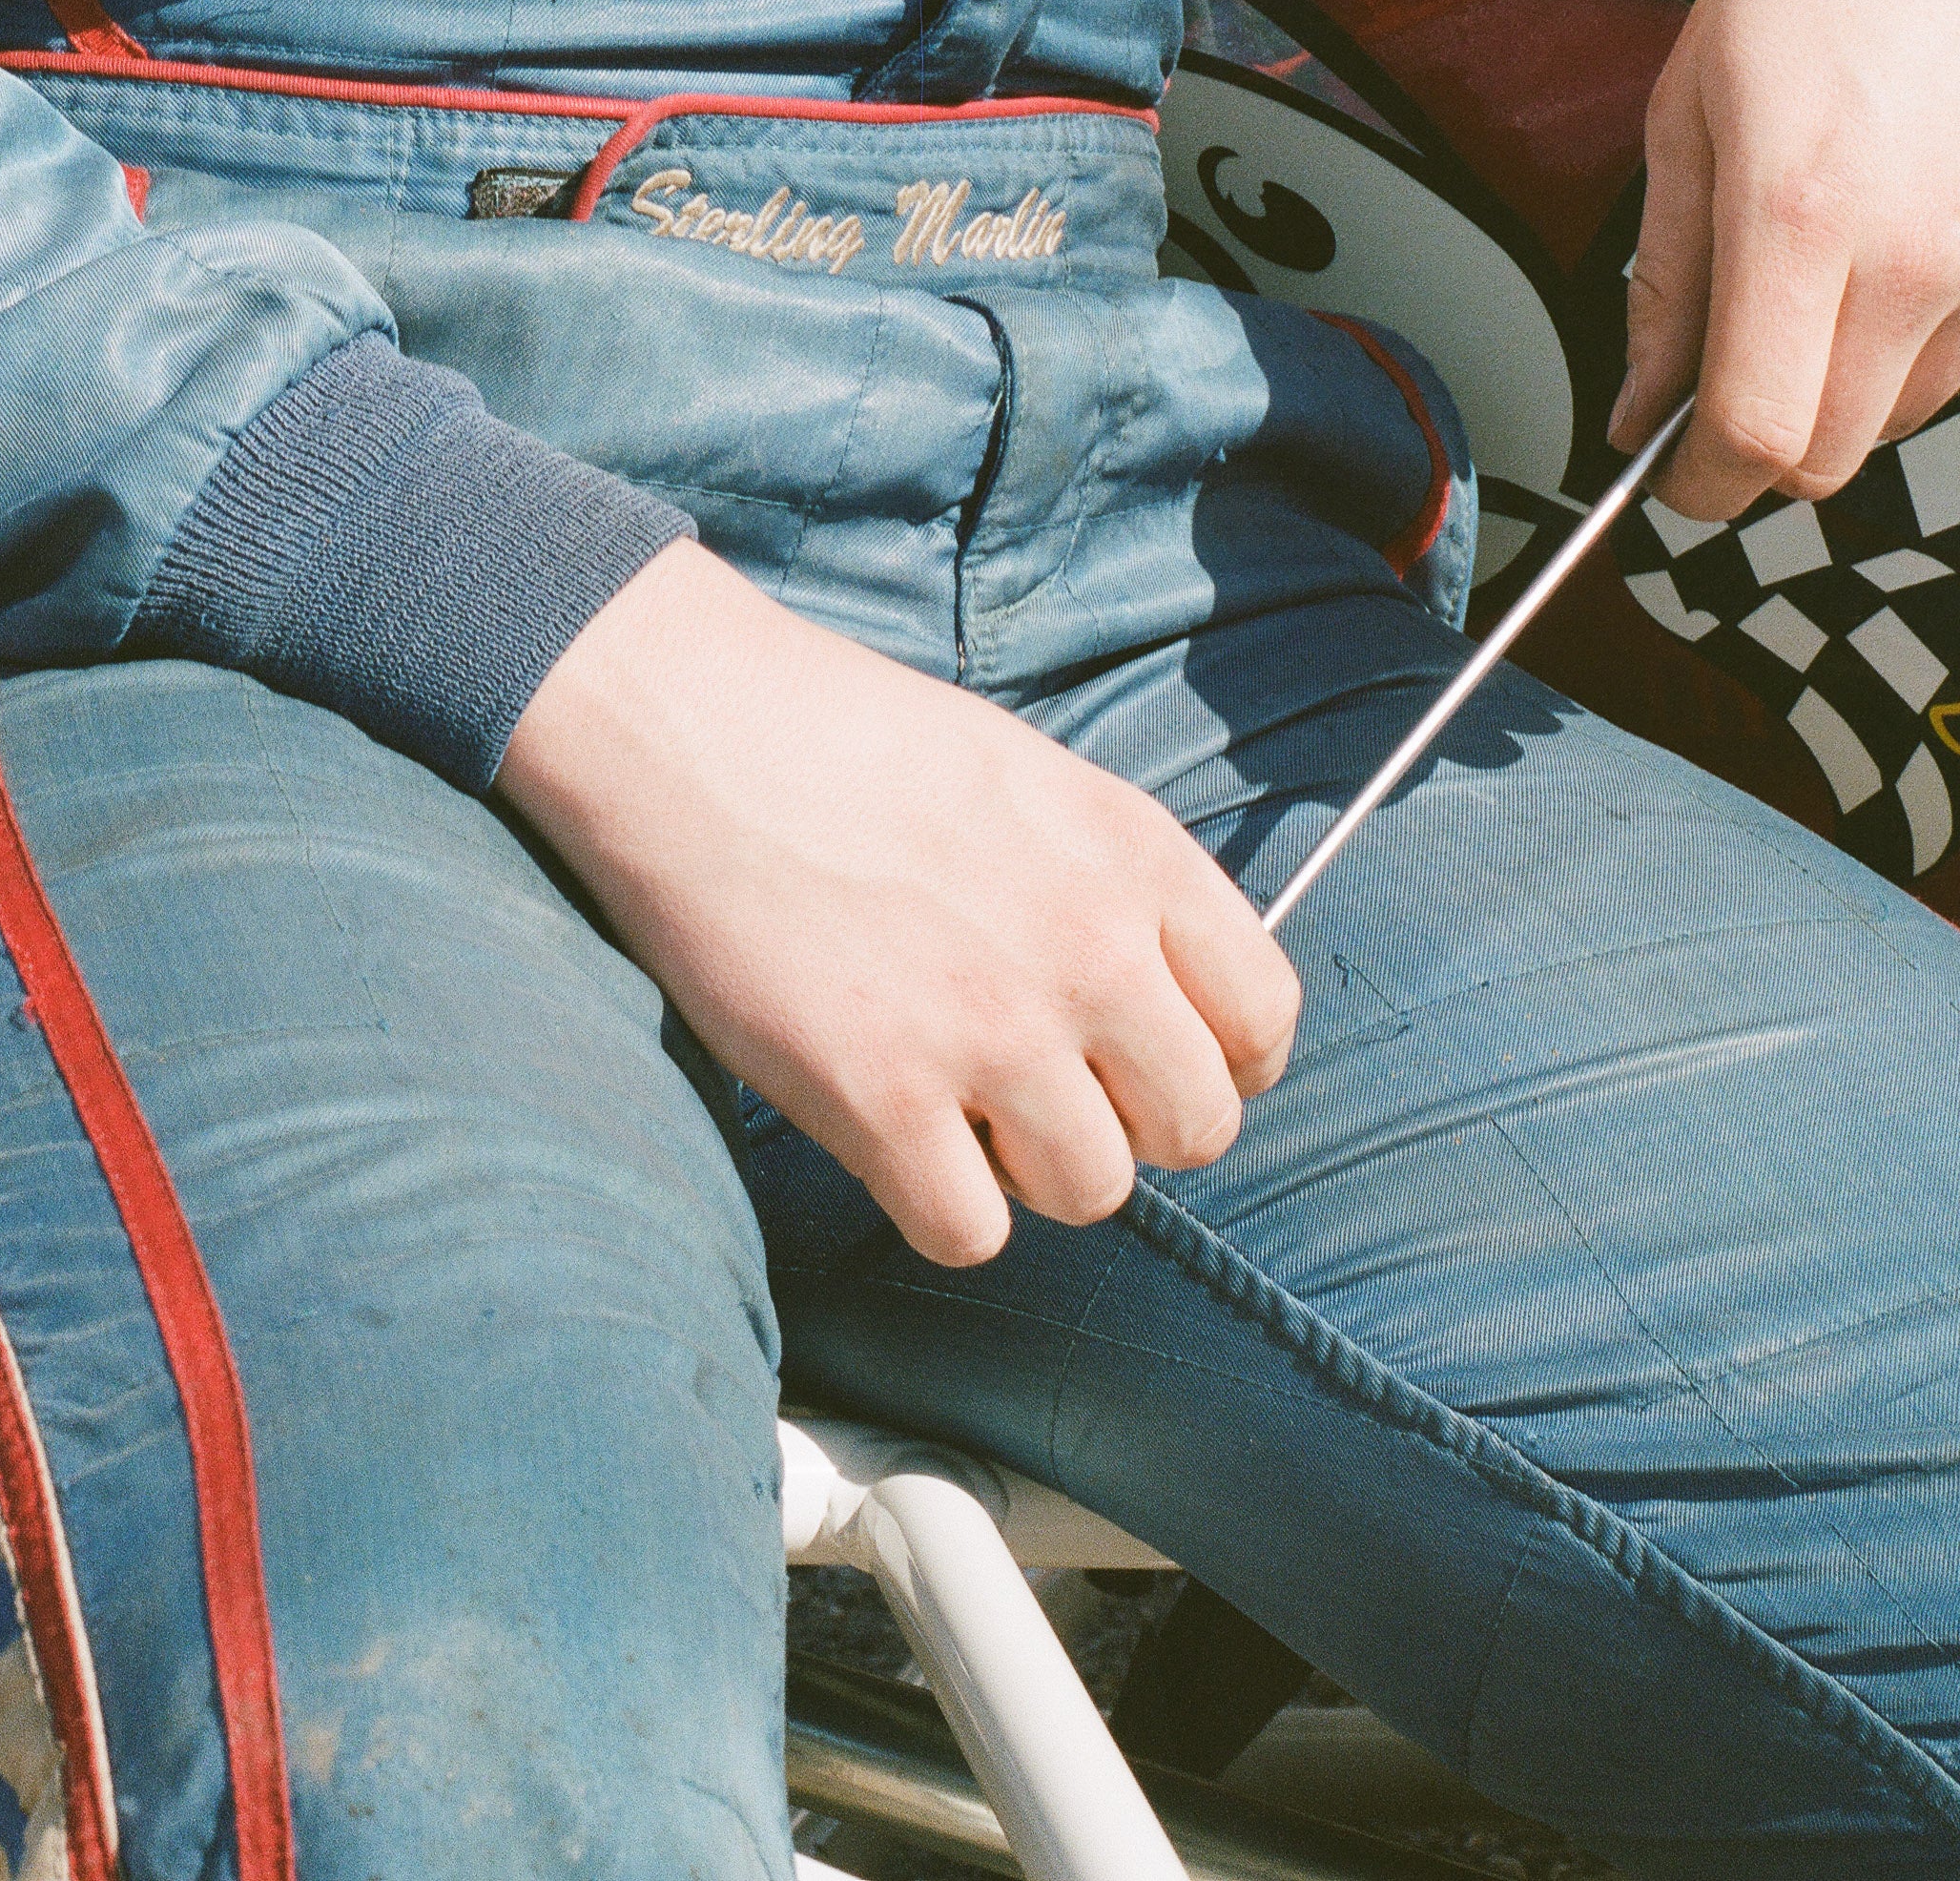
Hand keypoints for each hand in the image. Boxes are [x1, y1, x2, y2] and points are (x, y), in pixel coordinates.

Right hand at [498, 541, 1295, 1269]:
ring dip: (1029, 1166)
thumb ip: (1111, 886)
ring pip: (1091, 1193)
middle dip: (1128, 1123)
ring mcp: (990, 1029)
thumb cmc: (849, 740)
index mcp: (1132, 854)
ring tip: (955, 1093)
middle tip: (1049, 1089)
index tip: (1154, 1062)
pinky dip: (932, 1202)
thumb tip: (1157, 1001)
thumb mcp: (1030, 776)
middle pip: (1196, 1126)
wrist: (696, 727)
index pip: (1263, 1017)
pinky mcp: (883, 1098)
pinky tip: (888, 1127)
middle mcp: (1087, 948)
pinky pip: (968, 1232)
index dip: (1218, 1059)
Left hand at [1616, 0, 1959, 523]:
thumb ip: (1665, 282)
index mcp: (1800, 214)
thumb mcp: (1685, 114)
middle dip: (1772, 440)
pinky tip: (1918, 207)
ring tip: (1838, 242)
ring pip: (1917, 404)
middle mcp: (1925, 251)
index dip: (1702, 485)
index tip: (1676, 483)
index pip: (1756, 436)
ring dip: (1858, 371)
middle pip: (1838, 450)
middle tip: (1737, 371)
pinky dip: (1939, 317)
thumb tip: (1643, 420)